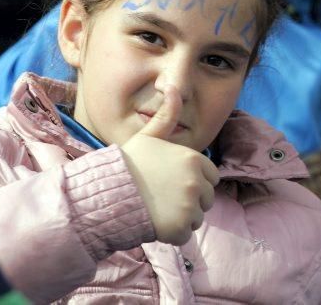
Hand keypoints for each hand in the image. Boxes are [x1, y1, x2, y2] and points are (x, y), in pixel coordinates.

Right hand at [120, 86, 218, 244]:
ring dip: (182, 217)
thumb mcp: (149, 136)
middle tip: (163, 197)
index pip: (211, 177)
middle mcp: (197, 182)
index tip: (171, 182)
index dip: (193, 181)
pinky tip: (156, 222)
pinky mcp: (181, 227)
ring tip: (159, 208)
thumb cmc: (128, 164)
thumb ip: (167, 114)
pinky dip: (173, 233)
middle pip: (206, 198)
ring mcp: (190, 205)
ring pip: (197, 217)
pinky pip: (186, 234)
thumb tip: (173, 86)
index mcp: (194, 160)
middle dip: (190, 200)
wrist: (108, 193)